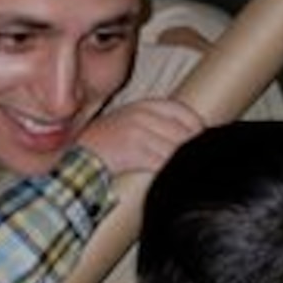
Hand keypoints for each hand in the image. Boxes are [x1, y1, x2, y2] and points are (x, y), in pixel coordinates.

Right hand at [78, 96, 203, 175]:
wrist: (80, 155)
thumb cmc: (107, 142)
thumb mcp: (131, 120)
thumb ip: (157, 122)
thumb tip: (189, 135)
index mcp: (144, 105)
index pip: (182, 111)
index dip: (196, 126)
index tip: (202, 139)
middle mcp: (142, 115)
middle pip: (182, 132)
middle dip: (190, 148)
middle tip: (196, 159)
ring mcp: (138, 132)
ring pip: (173, 149)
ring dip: (180, 162)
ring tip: (183, 170)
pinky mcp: (133, 151)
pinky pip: (161, 163)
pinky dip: (167, 171)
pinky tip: (167, 177)